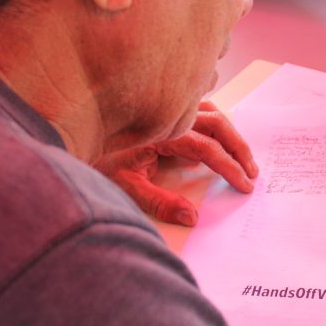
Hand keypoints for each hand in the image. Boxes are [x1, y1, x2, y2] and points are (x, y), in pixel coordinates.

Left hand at [95, 102, 257, 226]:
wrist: (73, 133)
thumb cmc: (97, 159)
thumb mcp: (125, 186)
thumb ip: (160, 202)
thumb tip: (192, 217)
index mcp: (162, 132)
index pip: (207, 148)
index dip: (229, 167)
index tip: (244, 184)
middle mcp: (169, 115)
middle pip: (218, 123)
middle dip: (239, 148)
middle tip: (252, 171)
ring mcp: (168, 109)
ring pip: (212, 112)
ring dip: (230, 133)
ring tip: (242, 156)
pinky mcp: (165, 110)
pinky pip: (199, 107)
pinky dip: (215, 121)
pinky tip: (217, 138)